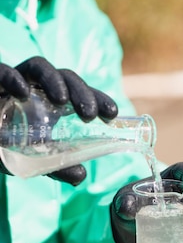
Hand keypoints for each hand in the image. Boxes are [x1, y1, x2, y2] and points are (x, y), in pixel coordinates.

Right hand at [0, 57, 117, 184]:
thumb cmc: (8, 145)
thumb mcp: (34, 158)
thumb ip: (56, 165)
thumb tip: (80, 176)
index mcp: (53, 101)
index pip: (81, 93)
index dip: (99, 99)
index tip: (112, 114)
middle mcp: (38, 86)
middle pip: (66, 77)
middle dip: (81, 92)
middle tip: (90, 113)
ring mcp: (17, 80)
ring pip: (40, 67)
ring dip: (53, 80)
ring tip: (62, 100)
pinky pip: (4, 71)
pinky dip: (13, 78)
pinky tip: (22, 92)